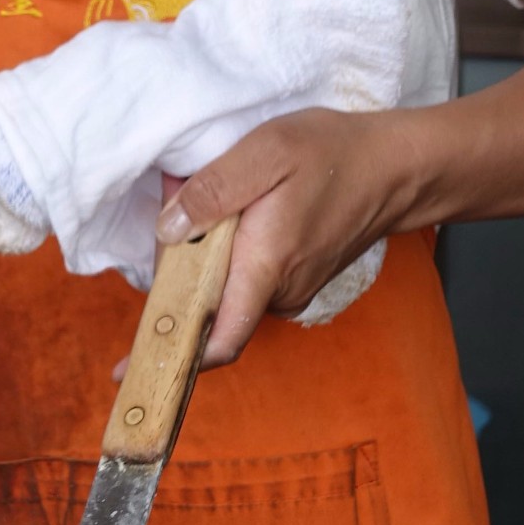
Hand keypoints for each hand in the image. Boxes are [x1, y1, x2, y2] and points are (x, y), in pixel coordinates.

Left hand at [155, 109, 415, 366]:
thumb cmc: (335, 155)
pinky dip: (225, 255)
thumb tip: (168, 228)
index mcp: (266, 268)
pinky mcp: (293, 280)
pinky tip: (230, 212)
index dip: (171, 360)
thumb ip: (212, 191)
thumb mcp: (266, 152)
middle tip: (173, 205)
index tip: (126, 372)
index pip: (218, 340)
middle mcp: (278, 292)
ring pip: (224, 290)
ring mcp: (289, 290)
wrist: (397, 168)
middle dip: (176, 270)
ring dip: (202, 258)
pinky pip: (244, 279)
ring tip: (203, 198)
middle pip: (207, 307)